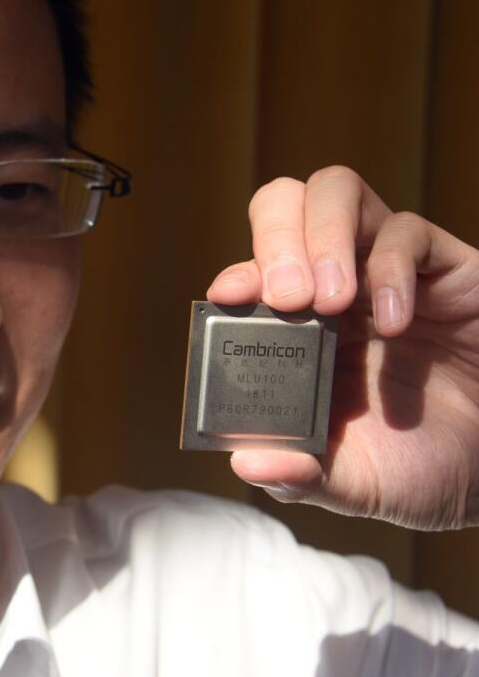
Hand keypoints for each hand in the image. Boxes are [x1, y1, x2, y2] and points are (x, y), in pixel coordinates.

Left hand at [206, 166, 478, 529]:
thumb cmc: (415, 468)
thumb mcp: (349, 484)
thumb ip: (297, 476)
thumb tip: (245, 462)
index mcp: (294, 328)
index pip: (249, 272)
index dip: (235, 275)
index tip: (227, 298)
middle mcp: (332, 287)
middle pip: (284, 204)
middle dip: (275, 237)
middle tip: (285, 297)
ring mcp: (385, 270)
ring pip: (336, 192)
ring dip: (322, 235)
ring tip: (329, 301)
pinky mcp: (447, 269)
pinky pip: (409, 233)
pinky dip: (392, 269)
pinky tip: (394, 323)